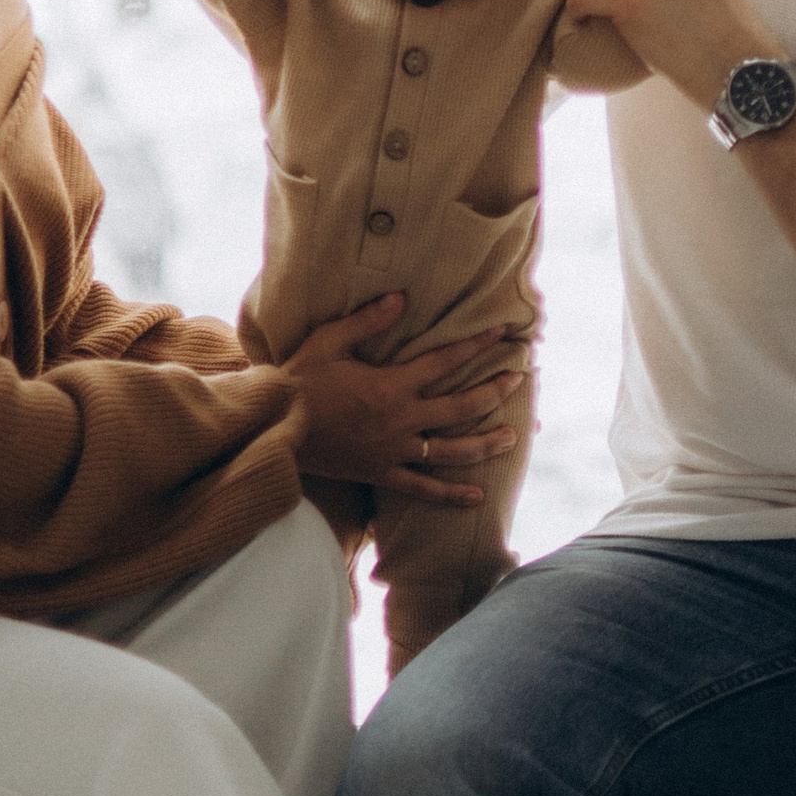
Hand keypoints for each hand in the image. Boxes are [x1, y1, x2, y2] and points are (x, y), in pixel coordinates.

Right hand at [282, 297, 527, 507]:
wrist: (274, 429)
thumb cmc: (299, 380)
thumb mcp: (330, 341)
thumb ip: (369, 319)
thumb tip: (403, 297)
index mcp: (391, 385)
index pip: (445, 361)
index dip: (476, 345)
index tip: (502, 333)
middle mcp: (401, 420)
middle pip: (461, 408)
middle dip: (494, 391)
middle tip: (520, 378)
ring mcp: (394, 451)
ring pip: (452, 451)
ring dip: (486, 443)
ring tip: (512, 436)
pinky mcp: (382, 474)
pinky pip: (423, 489)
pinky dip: (451, 495)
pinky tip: (476, 498)